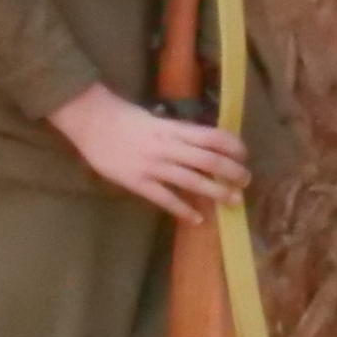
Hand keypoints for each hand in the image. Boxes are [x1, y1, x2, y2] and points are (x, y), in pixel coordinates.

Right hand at [50, 83, 246, 217]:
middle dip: (232, 172)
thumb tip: (204, 145)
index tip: (244, 155)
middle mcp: (168, 147)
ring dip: (217, 192)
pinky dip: (183, 210)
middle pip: (210, 161)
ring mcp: (153, 166)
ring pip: (193, 181)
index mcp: (173, 128)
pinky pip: (165, 199)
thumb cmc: (123, 117)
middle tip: (246, 181)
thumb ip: (178, 133)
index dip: (234, 147)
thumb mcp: (155, 119)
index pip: (213, 137)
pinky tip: (196, 219)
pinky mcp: (138, 182)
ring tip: (233, 200)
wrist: (91, 122)